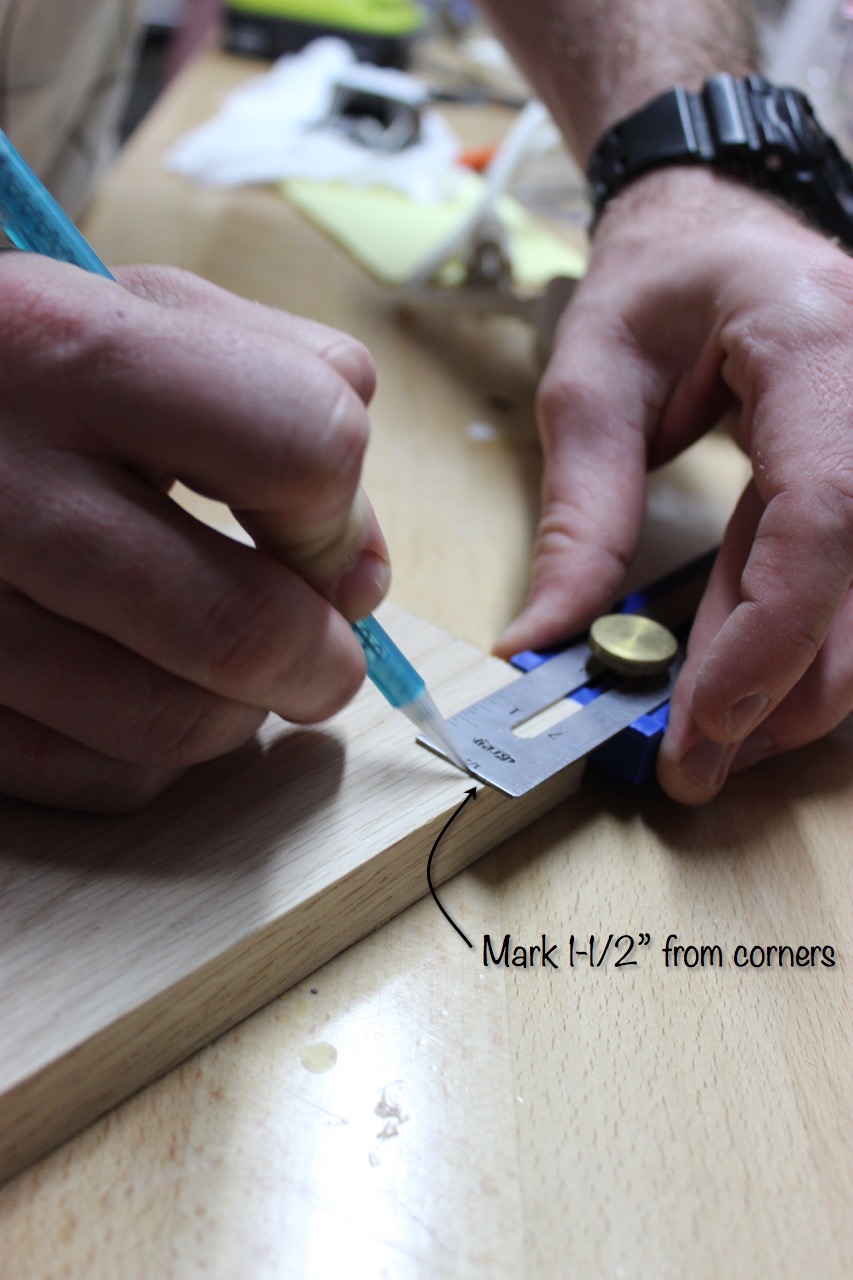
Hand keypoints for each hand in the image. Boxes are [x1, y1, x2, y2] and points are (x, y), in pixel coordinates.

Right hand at [0, 256, 388, 810]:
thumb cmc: (24, 369)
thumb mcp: (140, 312)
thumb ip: (292, 388)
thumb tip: (363, 571)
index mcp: (69, 350)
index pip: (304, 449)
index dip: (337, 512)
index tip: (320, 536)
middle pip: (242, 629)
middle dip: (322, 660)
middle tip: (322, 653)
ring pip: (175, 728)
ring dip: (240, 710)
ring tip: (223, 660)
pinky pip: (104, 777)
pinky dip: (153, 750)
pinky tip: (136, 684)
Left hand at [495, 169, 852, 802]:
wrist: (718, 228)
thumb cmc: (656, 283)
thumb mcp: (589, 385)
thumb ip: (578, 518)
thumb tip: (541, 644)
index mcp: (815, 342)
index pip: (826, 510)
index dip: (773, 631)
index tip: (702, 720)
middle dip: (780, 689)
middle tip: (692, 764)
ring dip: (797, 685)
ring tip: (709, 740)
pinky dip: (804, 645)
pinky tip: (746, 681)